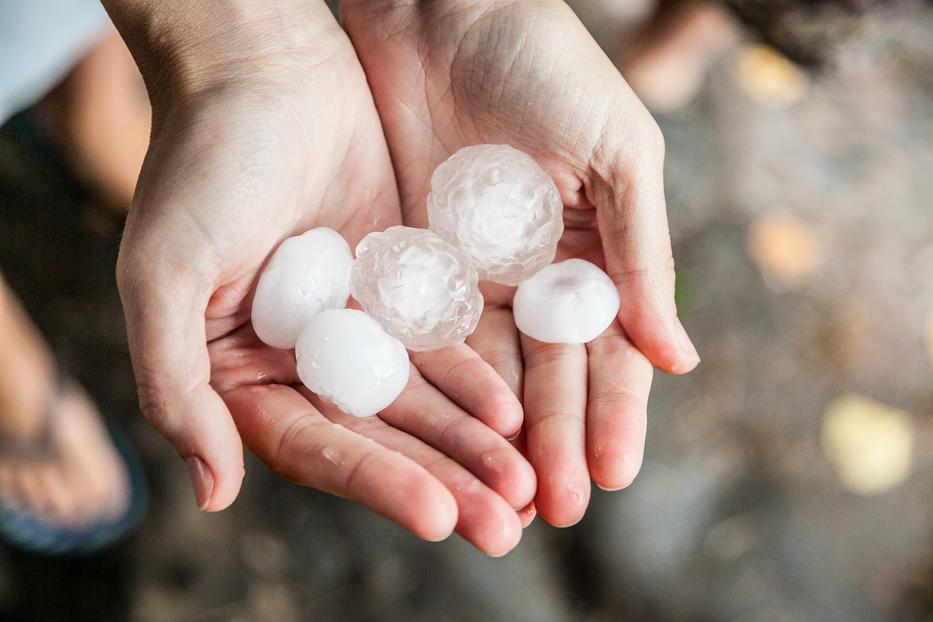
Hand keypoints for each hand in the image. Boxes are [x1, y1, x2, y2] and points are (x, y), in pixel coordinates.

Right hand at [105, 0, 533, 554]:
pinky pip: (442, 342)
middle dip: (440, 480)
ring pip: (419, 399)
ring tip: (525, 485)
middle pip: (377, 437)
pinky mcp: (396, 284)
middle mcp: (297, 357)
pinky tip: (515, 410)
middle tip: (502, 525)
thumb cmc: (201, 161)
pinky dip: (477, 377)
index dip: (375, 483)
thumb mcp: (165, 272)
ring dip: (471, 443)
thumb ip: (176, 385)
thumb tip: (211, 492)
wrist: (264, 66)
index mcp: (236, 368)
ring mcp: (352, 323)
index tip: (438, 515)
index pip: (310, 446)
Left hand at [342, 0, 700, 526]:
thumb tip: (678, 358)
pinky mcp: (410, 264)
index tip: (611, 475)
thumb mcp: (616, 156)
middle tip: (550, 513)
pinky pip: (424, 338)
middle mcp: (532, 276)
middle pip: (546, 377)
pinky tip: (440, 442)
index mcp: (591, 253)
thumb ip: (641, 255)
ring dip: (496, 438)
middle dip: (552, 443)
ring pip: (488, 373)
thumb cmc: (544, 65)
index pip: (607, 352)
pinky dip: (437, 393)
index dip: (612, 413)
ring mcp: (469, 275)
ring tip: (499, 501)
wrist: (441, 9)